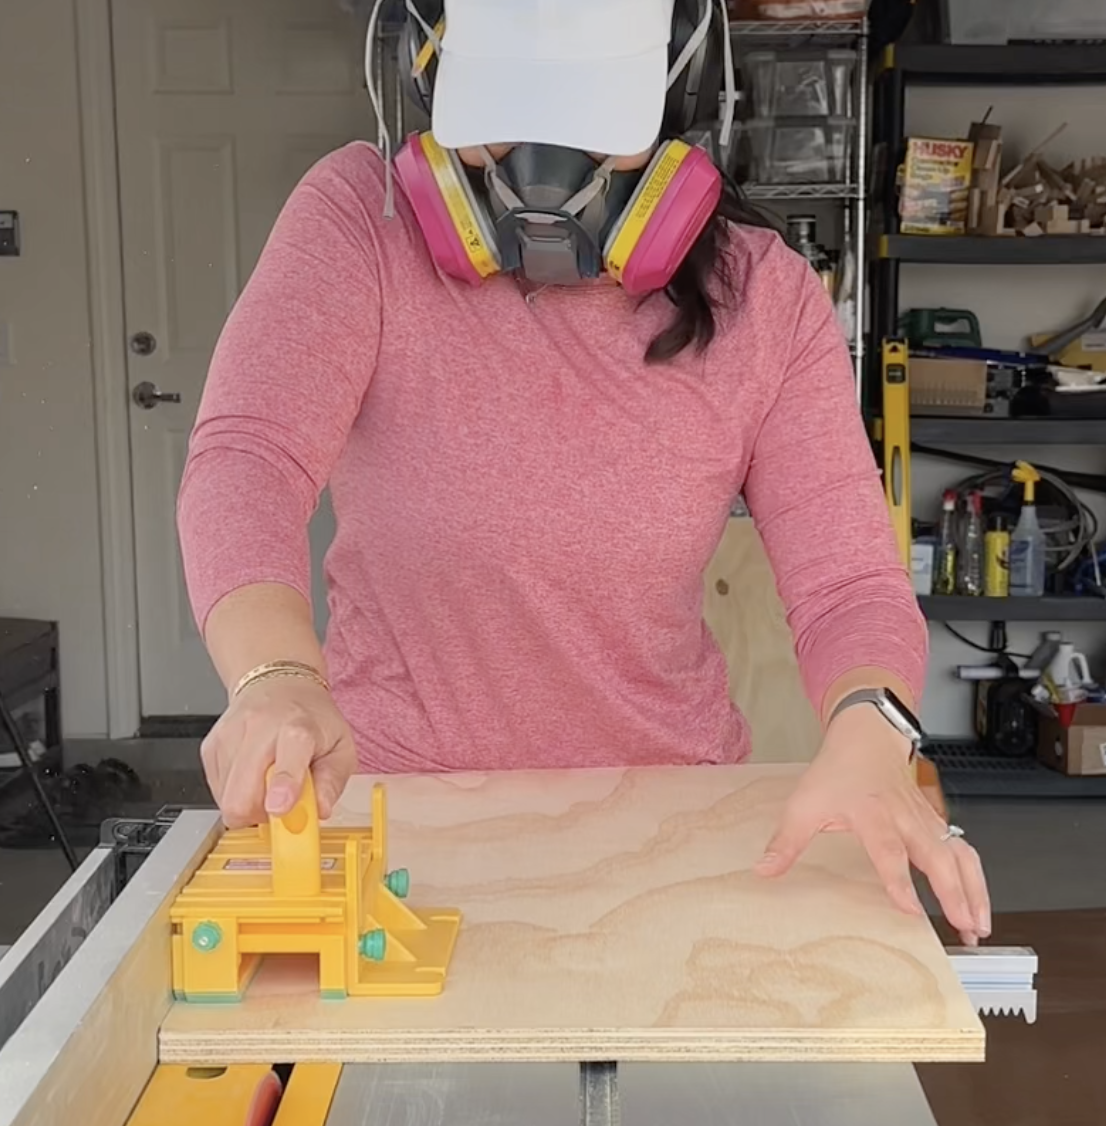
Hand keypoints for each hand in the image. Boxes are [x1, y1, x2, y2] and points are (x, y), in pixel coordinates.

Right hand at [200, 676, 357, 827]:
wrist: (279, 686)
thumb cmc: (312, 720)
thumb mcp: (341, 748)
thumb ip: (332, 781)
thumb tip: (319, 810)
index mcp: (298, 727)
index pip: (289, 755)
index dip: (284, 785)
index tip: (280, 808)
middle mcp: (260, 727)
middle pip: (243, 790)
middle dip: (259, 814)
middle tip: (278, 806)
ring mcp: (230, 736)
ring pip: (226, 797)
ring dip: (248, 803)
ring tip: (267, 783)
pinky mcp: (210, 746)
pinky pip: (216, 791)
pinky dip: (235, 793)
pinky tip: (252, 775)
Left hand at [755, 705, 990, 945]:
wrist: (865, 738)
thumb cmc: (836, 772)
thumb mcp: (804, 804)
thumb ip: (786, 841)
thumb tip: (764, 871)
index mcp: (872, 813)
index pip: (888, 850)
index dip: (899, 879)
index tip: (911, 908)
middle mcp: (905, 818)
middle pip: (937, 855)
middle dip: (954, 892)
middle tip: (964, 926)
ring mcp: (925, 820)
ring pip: (958, 854)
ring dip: (974, 889)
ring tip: (978, 925)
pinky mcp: (937, 823)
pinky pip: (962, 850)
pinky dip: (975, 877)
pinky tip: (979, 904)